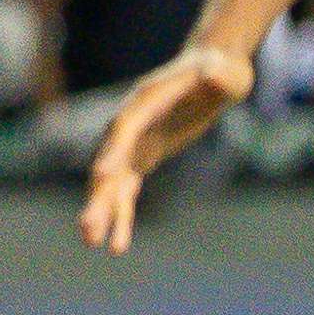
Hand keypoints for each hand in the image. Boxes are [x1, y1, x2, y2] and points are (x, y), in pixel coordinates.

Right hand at [77, 41, 257, 250]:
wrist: (212, 70)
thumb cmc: (220, 70)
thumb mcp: (225, 72)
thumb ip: (218, 76)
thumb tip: (215, 75)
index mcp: (146, 101)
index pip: (126, 128)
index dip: (114, 150)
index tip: (103, 174)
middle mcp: (130, 123)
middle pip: (109, 162)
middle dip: (99, 195)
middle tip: (88, 227)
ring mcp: (133, 142)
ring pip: (112, 182)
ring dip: (104, 212)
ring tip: (95, 244)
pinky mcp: (142, 156)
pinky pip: (126, 190)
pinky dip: (122, 215)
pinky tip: (117, 245)